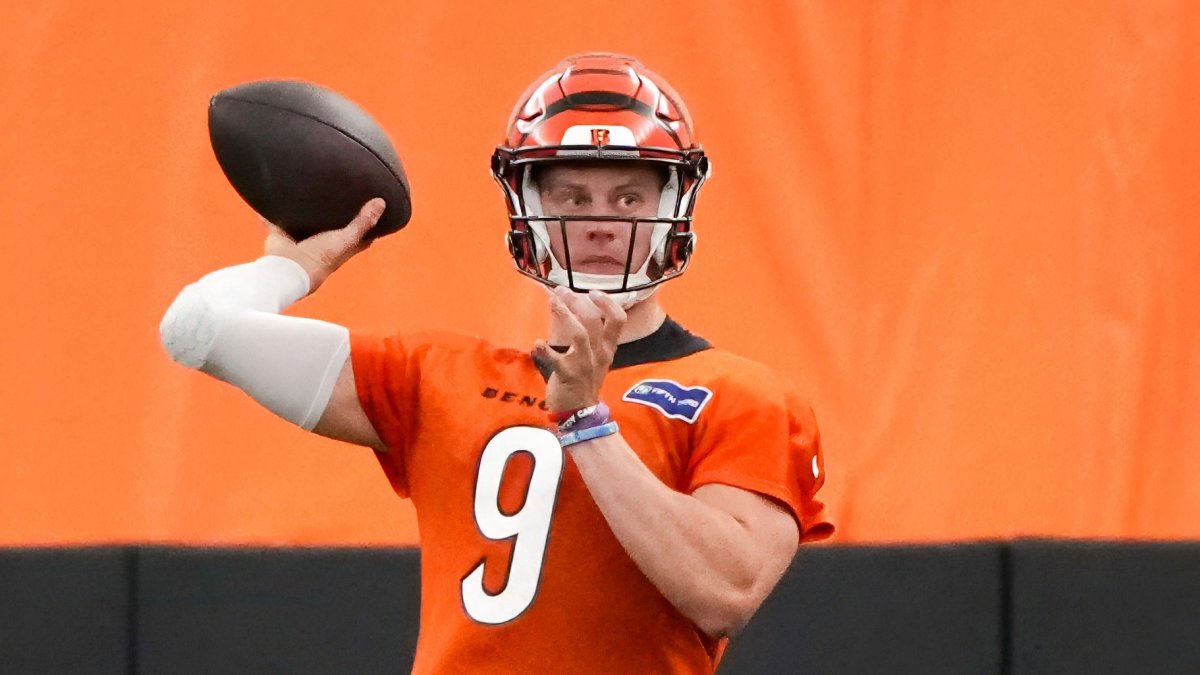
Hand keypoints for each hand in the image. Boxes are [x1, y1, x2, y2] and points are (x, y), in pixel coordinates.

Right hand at [263, 198, 384, 292]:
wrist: (288, 268)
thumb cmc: (321, 258)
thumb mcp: (346, 239)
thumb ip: (362, 222)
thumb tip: (381, 203)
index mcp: (340, 246)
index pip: (359, 235)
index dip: (367, 223)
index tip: (373, 206)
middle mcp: (322, 242)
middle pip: (332, 226)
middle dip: (335, 213)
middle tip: (342, 191)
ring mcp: (301, 239)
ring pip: (305, 222)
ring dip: (306, 211)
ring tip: (310, 188)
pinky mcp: (282, 234)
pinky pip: (275, 220)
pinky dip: (271, 213)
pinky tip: (272, 198)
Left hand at [533, 286, 626, 412]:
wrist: (580, 413)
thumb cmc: (584, 381)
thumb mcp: (594, 358)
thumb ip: (588, 334)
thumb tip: (570, 306)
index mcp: (607, 348)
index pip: (618, 320)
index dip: (608, 303)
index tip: (593, 291)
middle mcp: (599, 354)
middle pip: (595, 321)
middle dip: (578, 301)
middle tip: (562, 290)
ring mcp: (584, 365)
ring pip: (580, 334)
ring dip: (565, 315)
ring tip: (553, 301)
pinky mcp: (568, 376)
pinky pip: (556, 360)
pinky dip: (545, 350)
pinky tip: (537, 343)